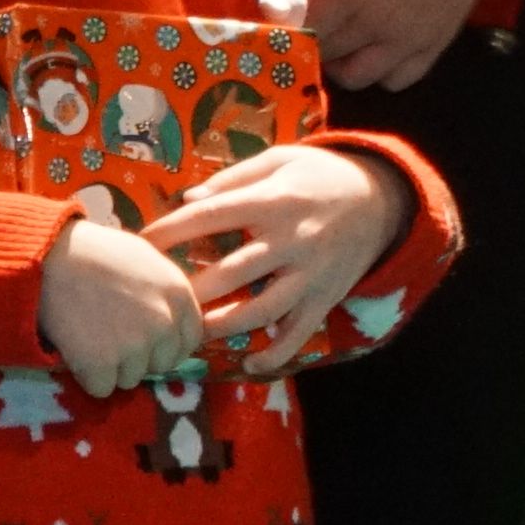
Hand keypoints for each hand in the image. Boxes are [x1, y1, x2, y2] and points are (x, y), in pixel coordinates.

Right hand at [34, 214, 204, 396]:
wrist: (49, 256)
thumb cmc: (93, 252)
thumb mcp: (145, 259)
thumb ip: (164, 292)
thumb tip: (171, 321)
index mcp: (179, 295)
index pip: (189, 341)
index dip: (166, 345)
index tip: (144, 341)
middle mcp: (164, 323)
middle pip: (161, 365)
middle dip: (138, 358)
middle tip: (108, 335)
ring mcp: (135, 346)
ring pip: (130, 379)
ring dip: (109, 367)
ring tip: (88, 336)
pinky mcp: (103, 364)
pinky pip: (101, 388)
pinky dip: (86, 376)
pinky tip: (75, 348)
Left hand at [150, 144, 406, 368]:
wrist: (383, 199)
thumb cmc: (318, 176)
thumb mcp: (279, 160)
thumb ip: (233, 179)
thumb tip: (188, 200)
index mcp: (274, 201)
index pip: (212, 217)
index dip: (172, 231)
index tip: (141, 244)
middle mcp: (291, 240)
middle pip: (233, 271)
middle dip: (191, 289)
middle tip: (157, 301)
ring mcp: (310, 274)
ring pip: (262, 310)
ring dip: (223, 326)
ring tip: (190, 333)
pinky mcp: (325, 298)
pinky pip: (299, 333)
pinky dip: (276, 354)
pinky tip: (249, 364)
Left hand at [286, 0, 517, 91]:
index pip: (301, 29)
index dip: (289, 24)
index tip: (290, 12)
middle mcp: (374, 23)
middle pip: (325, 54)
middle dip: (313, 40)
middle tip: (318, 18)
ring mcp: (406, 41)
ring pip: (356, 77)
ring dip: (342, 62)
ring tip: (345, 37)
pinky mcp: (433, 48)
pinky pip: (395, 81)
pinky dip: (381, 72)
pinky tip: (379, 47)